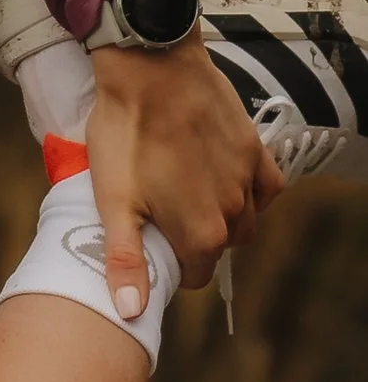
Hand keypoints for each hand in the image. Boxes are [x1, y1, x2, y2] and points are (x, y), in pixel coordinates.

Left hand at [87, 40, 280, 318]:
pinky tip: (223, 183)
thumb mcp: (113, 203)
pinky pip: (267, 187)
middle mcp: (234, 212)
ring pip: (244, 220)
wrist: (151, 68)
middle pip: (219, 247)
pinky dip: (251, 193)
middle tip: (160, 217)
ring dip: (220, 219)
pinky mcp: (255, 150)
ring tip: (184, 197)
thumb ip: (126, 261)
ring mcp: (248, 180)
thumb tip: (130, 312)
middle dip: (193, 242)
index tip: (149, 246)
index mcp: (201, 234)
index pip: (195, 275)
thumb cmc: (125, 135)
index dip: (170, 267)